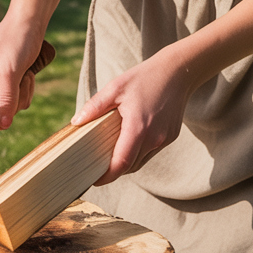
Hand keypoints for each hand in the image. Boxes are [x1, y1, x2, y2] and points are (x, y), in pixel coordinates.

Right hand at [0, 17, 45, 132]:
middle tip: (13, 105)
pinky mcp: (1, 77)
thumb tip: (2, 125)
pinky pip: (7, 97)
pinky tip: (28, 79)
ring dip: (14, 101)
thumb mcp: (11, 73)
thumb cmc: (16, 40)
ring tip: (24, 82)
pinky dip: (20, 93)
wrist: (31, 20)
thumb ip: (5, 100)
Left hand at [72, 46, 193, 184]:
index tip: (94, 180)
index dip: (107, 176)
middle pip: (131, 166)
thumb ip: (95, 106)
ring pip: (141, 162)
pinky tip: (129, 140)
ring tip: (109, 153)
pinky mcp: (170, 137)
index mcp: (138, 128)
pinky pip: (151, 152)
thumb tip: (76, 122)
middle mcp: (154, 138)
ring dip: (126, 162)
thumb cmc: (143, 78)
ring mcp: (164, 140)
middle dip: (114, 170)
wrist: (176, 72)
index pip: (121, 163)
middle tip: (96, 165)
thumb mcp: (115, 87)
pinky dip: (138, 152)